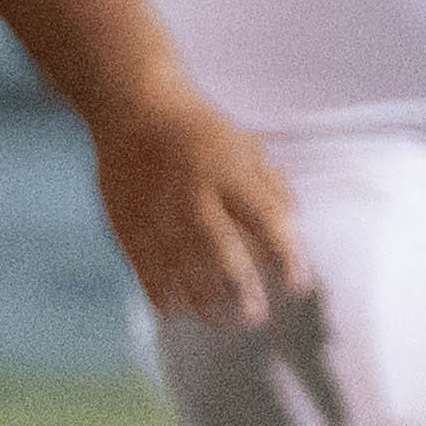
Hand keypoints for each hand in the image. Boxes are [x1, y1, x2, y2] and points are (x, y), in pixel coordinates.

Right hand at [88, 84, 310, 327]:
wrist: (134, 106)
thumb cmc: (201, 131)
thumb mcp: (246, 147)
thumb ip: (272, 188)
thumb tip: (293, 230)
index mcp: (230, 172)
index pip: (268, 220)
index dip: (288, 256)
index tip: (298, 286)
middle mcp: (193, 193)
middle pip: (223, 250)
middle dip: (242, 289)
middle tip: (256, 316)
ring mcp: (156, 209)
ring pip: (182, 265)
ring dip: (203, 299)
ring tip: (220, 320)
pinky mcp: (127, 219)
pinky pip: (144, 264)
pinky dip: (160, 291)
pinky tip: (175, 310)